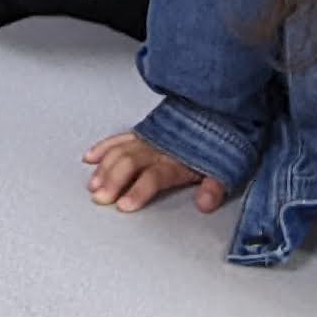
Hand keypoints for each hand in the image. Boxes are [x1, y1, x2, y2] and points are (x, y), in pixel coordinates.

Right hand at [84, 131, 224, 213]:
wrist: (219, 111)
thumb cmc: (218, 145)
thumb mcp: (226, 169)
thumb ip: (214, 188)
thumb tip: (205, 203)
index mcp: (177, 162)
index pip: (153, 177)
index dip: (138, 191)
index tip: (124, 205)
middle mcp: (158, 150)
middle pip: (130, 164)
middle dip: (113, 180)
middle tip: (100, 197)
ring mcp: (148, 139)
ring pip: (120, 151)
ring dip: (104, 168)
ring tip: (93, 184)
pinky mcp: (142, 132)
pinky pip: (119, 138)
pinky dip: (104, 147)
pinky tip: (91, 158)